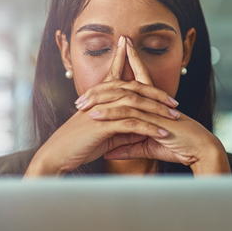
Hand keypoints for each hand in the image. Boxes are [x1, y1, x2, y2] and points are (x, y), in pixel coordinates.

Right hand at [24, 36, 179, 176]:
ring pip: (136, 104)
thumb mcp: (104, 133)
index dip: (138, 74)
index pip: (121, 78)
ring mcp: (102, 110)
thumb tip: (141, 126)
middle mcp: (101, 98)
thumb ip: (121, 126)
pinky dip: (150, 128)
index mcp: (100, 97)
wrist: (56, 156)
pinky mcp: (102, 125)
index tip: (163, 87)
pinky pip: (132, 123)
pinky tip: (163, 133)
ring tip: (175, 117)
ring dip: (158, 110)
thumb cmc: (78, 145)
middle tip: (175, 102)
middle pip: (135, 88)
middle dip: (157, 94)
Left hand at [84, 38, 230, 174]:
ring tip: (81, 105)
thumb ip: (128, 146)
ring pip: (123, 98)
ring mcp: (153, 108)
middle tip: (82, 94)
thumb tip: (109, 150)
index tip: (113, 57)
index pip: (137, 80)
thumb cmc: (179, 147)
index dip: (126, 67)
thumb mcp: (148, 146)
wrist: (200, 151)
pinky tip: (96, 116)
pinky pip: (130, 115)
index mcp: (153, 104)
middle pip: (124, 86)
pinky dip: (112, 115)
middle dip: (102, 87)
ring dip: (100, 101)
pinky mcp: (155, 119)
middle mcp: (152, 102)